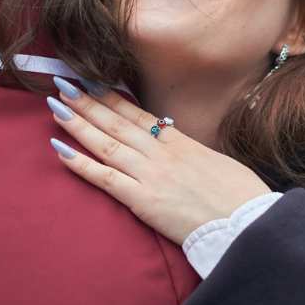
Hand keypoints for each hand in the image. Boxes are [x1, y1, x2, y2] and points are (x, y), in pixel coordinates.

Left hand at [46, 77, 270, 244]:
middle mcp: (162, 153)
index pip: (139, 115)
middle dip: (87, 102)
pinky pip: (106, 179)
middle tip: (63, 83)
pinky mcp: (143, 201)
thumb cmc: (241, 197)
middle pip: (117, 122)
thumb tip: (183, 150)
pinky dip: (82, 164)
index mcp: (181, 143)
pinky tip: (60, 150)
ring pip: (107, 143)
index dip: (112, 98)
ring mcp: (151, 175)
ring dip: (78, 124)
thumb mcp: (218, 163)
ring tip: (56, 106)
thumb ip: (194, 155)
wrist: (248, 222)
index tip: (91, 82)